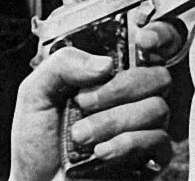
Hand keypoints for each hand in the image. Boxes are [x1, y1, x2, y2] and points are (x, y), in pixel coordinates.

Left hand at [8, 19, 183, 180]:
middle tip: (84, 102)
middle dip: (121, 87)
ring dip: (113, 121)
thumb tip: (105, 63)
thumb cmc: (37, 143)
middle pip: (157, 76)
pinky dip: (127, 143)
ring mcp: (142, 128)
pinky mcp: (149, 159)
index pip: (148, 47)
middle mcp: (129, 99)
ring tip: (80, 135)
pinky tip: (101, 152)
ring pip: (156, 108)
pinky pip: (159, 141)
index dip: (159, 35)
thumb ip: (62, 65)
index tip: (143, 40)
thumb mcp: (35, 94)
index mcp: (106, 77)